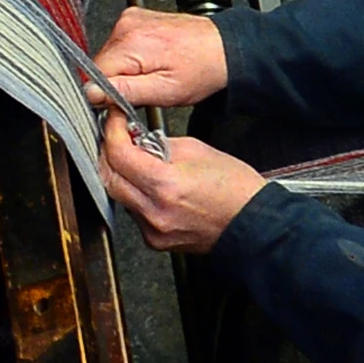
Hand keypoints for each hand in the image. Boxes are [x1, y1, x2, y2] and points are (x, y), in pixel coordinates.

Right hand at [91, 6, 226, 108]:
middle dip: (116, 81)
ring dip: (124, 70)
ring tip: (152, 73)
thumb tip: (91, 93)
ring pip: (110, 55)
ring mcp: (130, 18)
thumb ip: (124, 92)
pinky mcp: (135, 18)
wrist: (222, 48)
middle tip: (145, 88)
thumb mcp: (164, 91)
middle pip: (101, 64)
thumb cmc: (201, 69)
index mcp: (131, 42)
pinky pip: (119, 44)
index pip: (94, 74)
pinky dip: (130, 57)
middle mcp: (126, 25)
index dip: (106, 93)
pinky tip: (151, 61)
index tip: (125, 99)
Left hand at [94, 110, 268, 251]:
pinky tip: (153, 187)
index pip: (118, 154)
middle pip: (109, 177)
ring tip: (141, 163)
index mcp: (166, 185)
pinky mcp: (156, 241)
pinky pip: (134, 212)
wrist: (254, 224)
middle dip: (109, 153)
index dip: (112, 132)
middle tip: (119, 138)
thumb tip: (137, 140)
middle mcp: (155, 211)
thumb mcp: (198, 150)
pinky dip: (136, 195)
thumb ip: (161, 144)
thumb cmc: (236, 189)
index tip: (116, 121)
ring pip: (120, 196)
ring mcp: (153, 230)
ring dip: (123, 175)